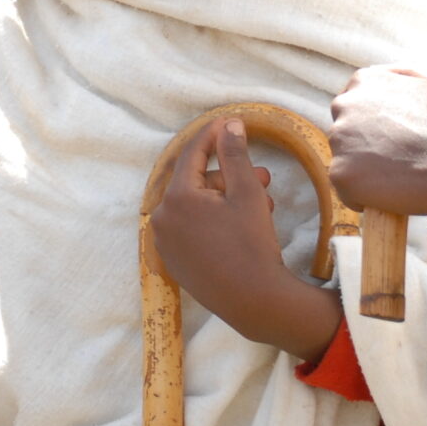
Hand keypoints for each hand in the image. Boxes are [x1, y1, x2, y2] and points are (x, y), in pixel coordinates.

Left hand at [149, 118, 340, 362]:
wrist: (254, 302)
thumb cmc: (252, 244)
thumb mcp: (247, 192)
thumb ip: (234, 154)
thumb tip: (229, 125)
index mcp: (176, 198)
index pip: (192, 154)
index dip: (214, 135)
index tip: (230, 123)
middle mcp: (162, 219)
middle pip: (197, 183)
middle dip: (230, 177)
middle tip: (264, 177)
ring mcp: (166, 243)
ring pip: (197, 207)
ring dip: (227, 200)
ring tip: (263, 204)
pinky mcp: (175, 262)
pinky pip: (193, 229)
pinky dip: (215, 221)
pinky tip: (243, 223)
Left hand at [328, 65, 426, 222]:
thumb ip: (409, 80)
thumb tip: (399, 85)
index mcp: (365, 82)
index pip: (356, 105)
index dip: (374, 126)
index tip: (391, 140)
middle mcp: (345, 105)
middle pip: (346, 132)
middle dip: (366, 147)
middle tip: (396, 162)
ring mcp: (340, 140)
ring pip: (346, 161)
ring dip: (366, 172)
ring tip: (399, 181)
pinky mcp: (340, 173)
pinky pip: (347, 190)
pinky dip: (364, 197)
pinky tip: (391, 197)